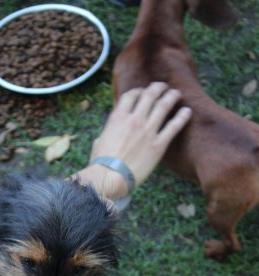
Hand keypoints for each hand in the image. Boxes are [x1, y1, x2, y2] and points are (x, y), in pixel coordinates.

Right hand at [74, 82, 191, 198]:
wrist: (111, 177)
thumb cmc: (101, 164)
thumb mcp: (99, 143)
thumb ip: (106, 135)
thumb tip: (104, 137)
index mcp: (118, 117)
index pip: (131, 95)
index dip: (138, 91)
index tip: (143, 92)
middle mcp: (134, 120)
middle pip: (149, 95)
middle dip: (158, 88)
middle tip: (163, 87)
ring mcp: (148, 131)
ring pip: (163, 106)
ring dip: (171, 97)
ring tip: (176, 94)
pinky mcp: (158, 145)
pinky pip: (173, 127)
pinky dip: (182, 117)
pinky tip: (187, 111)